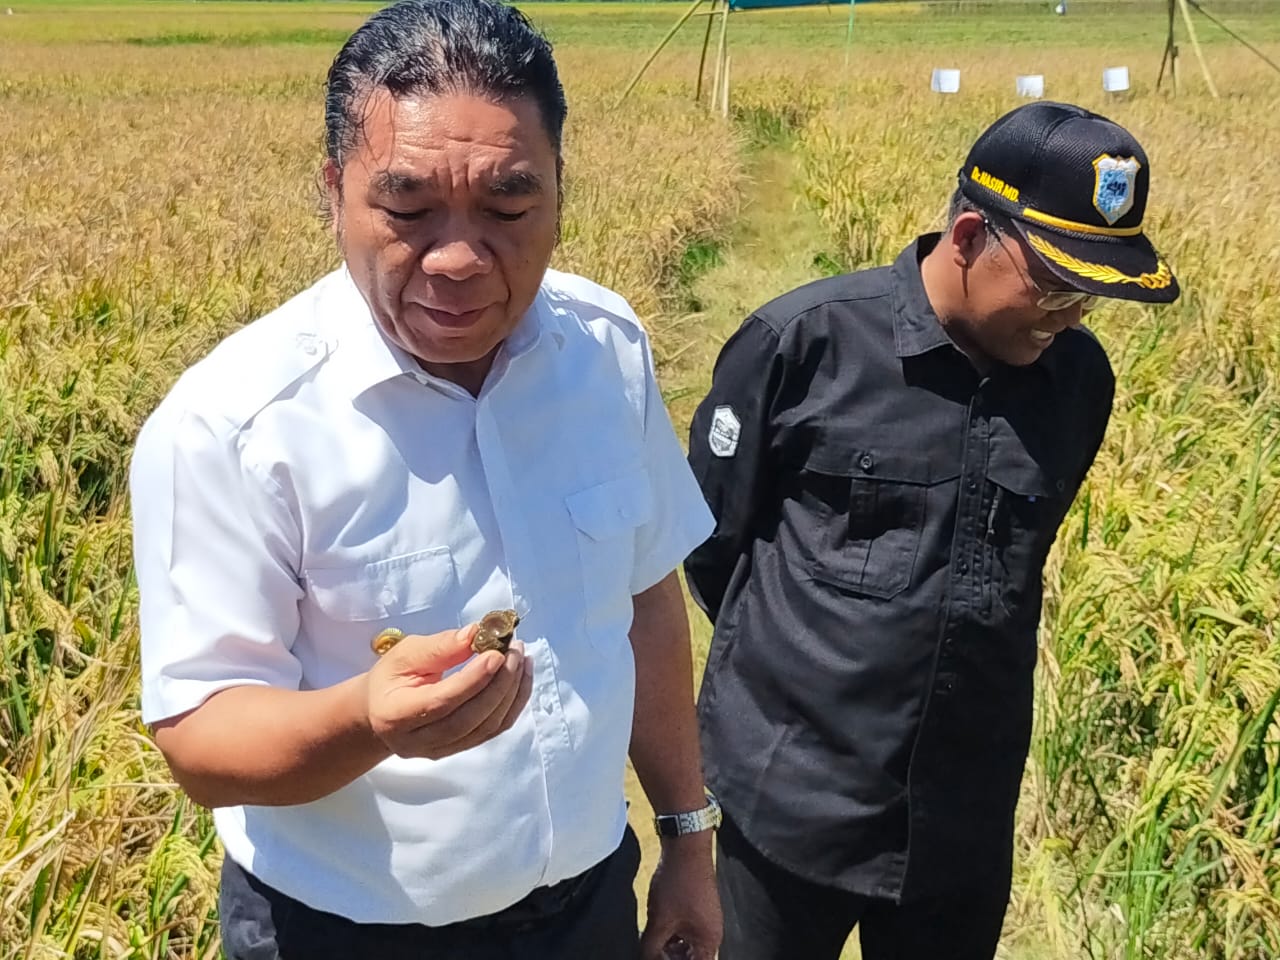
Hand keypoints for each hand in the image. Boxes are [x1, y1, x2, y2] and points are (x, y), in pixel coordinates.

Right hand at [365, 623, 531, 759]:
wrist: (382, 711)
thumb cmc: (391, 679)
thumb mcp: (404, 655)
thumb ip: (439, 647)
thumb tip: (475, 634)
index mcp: (396, 716)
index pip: (440, 702)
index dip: (472, 680)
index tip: (496, 654)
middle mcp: (417, 742)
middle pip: (469, 719)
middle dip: (499, 684)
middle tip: (514, 651)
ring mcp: (440, 751)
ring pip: (486, 727)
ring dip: (512, 692)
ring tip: (521, 659)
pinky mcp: (460, 749)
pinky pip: (494, 730)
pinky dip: (514, 703)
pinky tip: (522, 677)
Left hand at [640, 835, 721, 959]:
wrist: (685, 846)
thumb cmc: (679, 881)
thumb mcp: (660, 921)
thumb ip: (651, 948)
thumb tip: (645, 958)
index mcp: (709, 941)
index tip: (657, 958)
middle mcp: (711, 932)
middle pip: (691, 958)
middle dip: (670, 957)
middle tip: (652, 952)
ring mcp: (705, 918)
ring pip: (686, 944)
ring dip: (669, 947)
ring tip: (650, 942)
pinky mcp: (697, 906)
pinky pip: (685, 928)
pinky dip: (671, 932)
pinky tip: (655, 929)